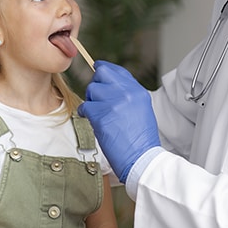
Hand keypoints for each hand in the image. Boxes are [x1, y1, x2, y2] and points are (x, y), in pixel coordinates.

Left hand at [78, 60, 159, 182]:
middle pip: (101, 75)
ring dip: (91, 102)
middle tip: (97, 100)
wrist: (142, 158)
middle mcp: (126, 93)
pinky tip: (93, 121)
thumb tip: (108, 86)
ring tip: (98, 114)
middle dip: (95, 85)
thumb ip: (126, 95)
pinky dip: (85, 114)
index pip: (116, 70)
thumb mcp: (140, 109)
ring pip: (91, 90)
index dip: (103, 69)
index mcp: (137, 91)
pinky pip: (85, 107)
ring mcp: (114, 103)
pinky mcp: (102, 116)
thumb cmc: (140, 139)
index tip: (97, 69)